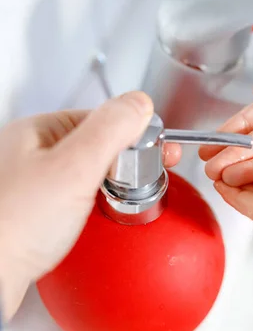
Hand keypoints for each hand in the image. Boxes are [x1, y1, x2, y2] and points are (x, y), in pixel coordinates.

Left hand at [0, 92, 179, 322]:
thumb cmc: (11, 227)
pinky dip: (99, 207)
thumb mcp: (74, 168)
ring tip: (126, 199)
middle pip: (98, 146)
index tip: (159, 151)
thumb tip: (139, 103)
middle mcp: (32, 155)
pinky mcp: (37, 215)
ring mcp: (34, 186)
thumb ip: (110, 130)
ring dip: (115, 185)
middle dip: (128, 161)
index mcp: (35, 133)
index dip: (135, 133)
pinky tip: (104, 218)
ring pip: (91, 174)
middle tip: (146, 178)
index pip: (101, 118)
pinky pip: (80, 200)